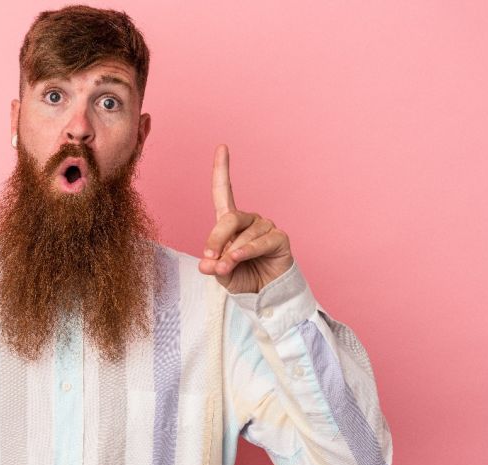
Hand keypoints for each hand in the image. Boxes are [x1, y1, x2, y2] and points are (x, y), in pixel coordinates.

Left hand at [198, 144, 293, 293]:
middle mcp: (248, 220)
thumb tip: (208, 263)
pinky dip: (246, 252)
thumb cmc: (242, 279)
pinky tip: (239, 259)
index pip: (224, 192)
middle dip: (216, 239)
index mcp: (231, 222)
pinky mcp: (279, 238)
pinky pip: (259, 242)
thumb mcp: (221, 273)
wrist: (265, 296)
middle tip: (211, 259)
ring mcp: (265, 227)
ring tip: (226, 268)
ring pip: (242, 234)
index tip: (222, 147)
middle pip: (229, 218)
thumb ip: (213, 265)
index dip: (222, 169)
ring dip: (231, 254)